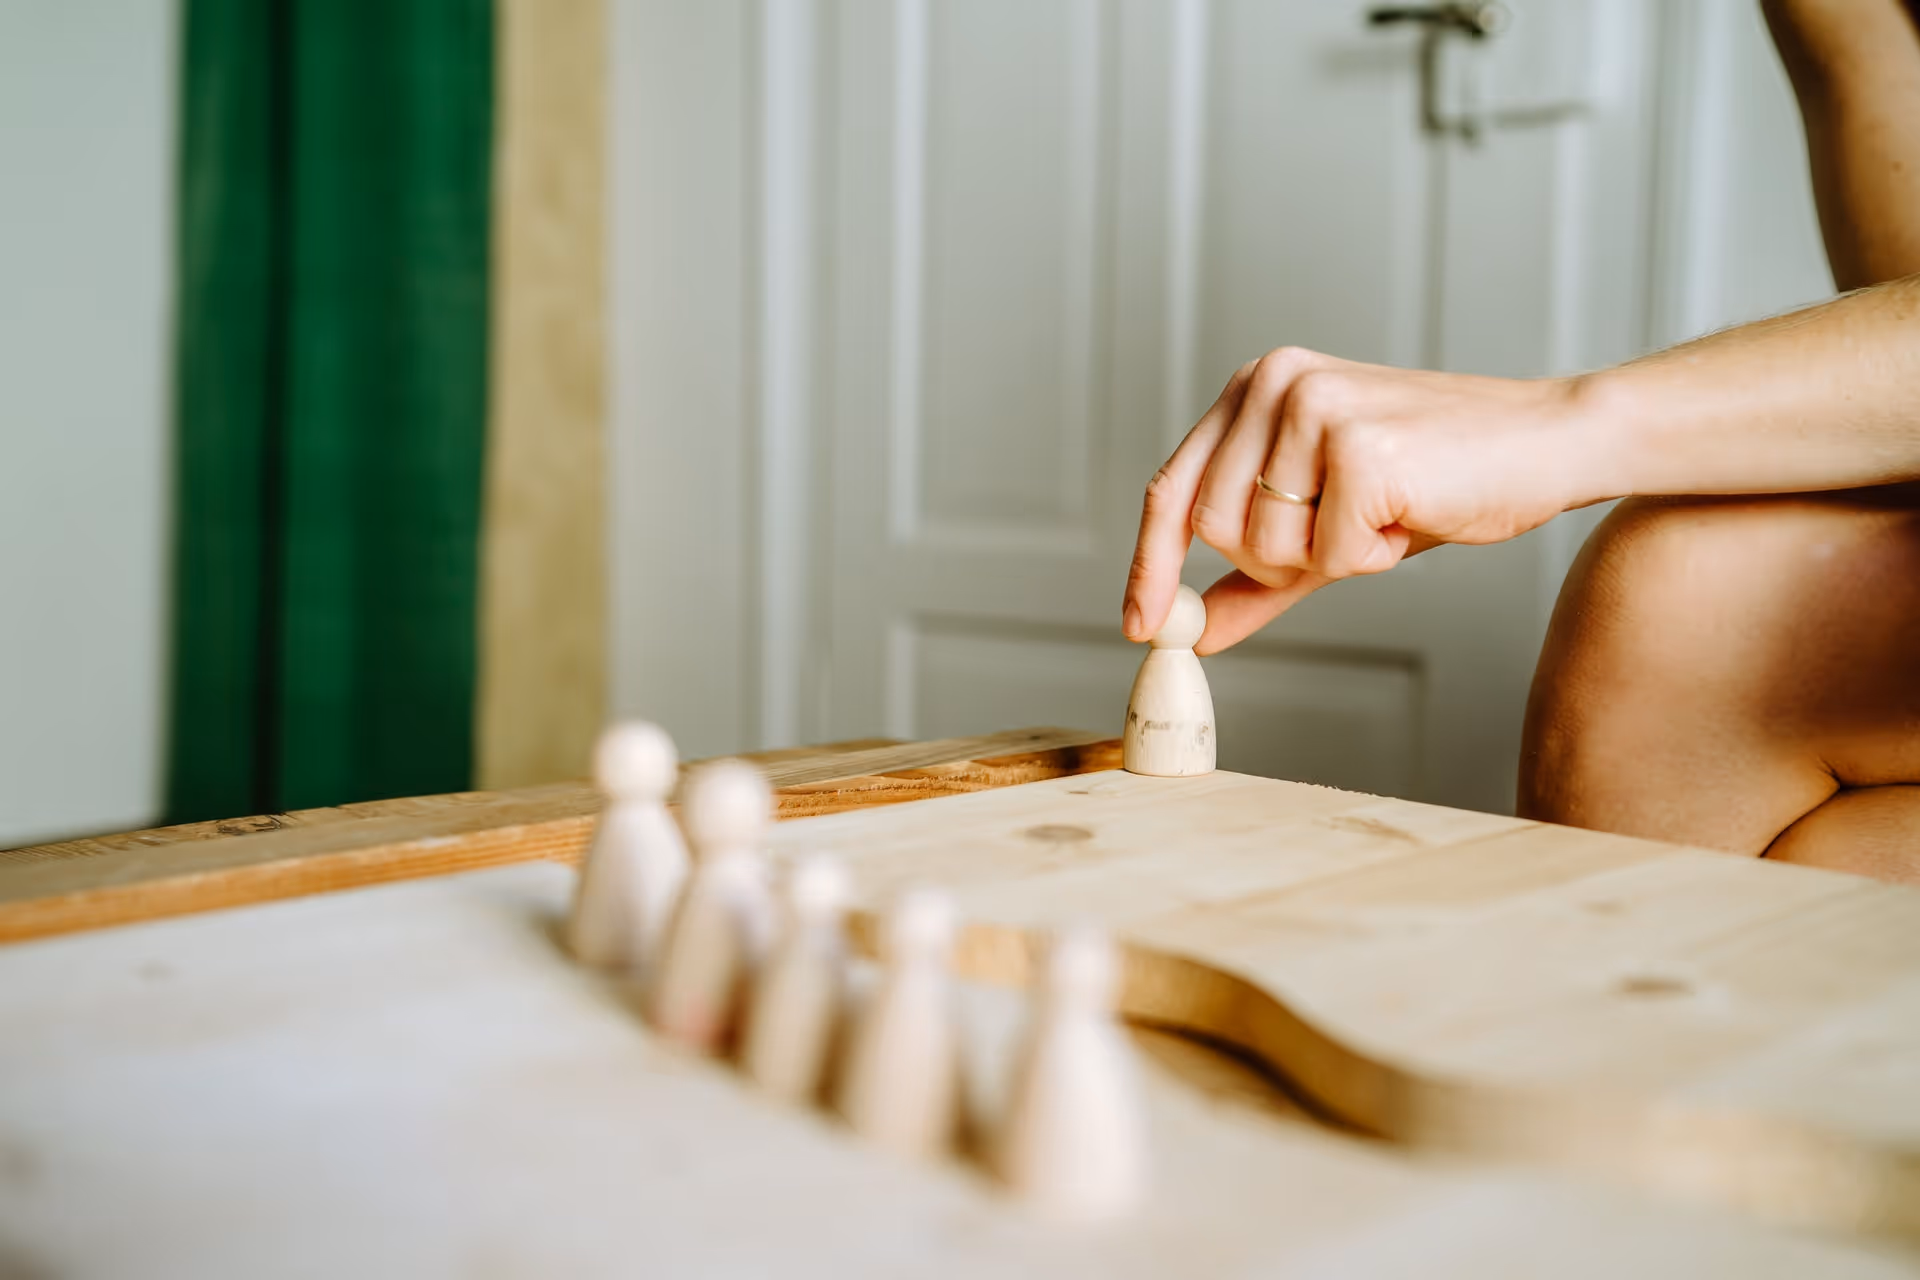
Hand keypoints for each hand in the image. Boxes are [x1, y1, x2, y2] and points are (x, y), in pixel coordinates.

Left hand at [1122, 346, 1604, 653]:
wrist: (1545, 446)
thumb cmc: (1437, 479)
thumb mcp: (1326, 531)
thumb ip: (1257, 577)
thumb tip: (1192, 630)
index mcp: (1255, 388)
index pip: (1171, 489)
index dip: (1149, 565)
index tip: (1139, 627)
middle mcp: (1273, 382)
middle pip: (1213, 530)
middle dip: (1280, 559)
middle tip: (1347, 528)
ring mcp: (1313, 406)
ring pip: (1264, 547)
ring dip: (1329, 558)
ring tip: (1382, 512)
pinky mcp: (1358, 446)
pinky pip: (1328, 556)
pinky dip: (1370, 556)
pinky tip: (1409, 513)